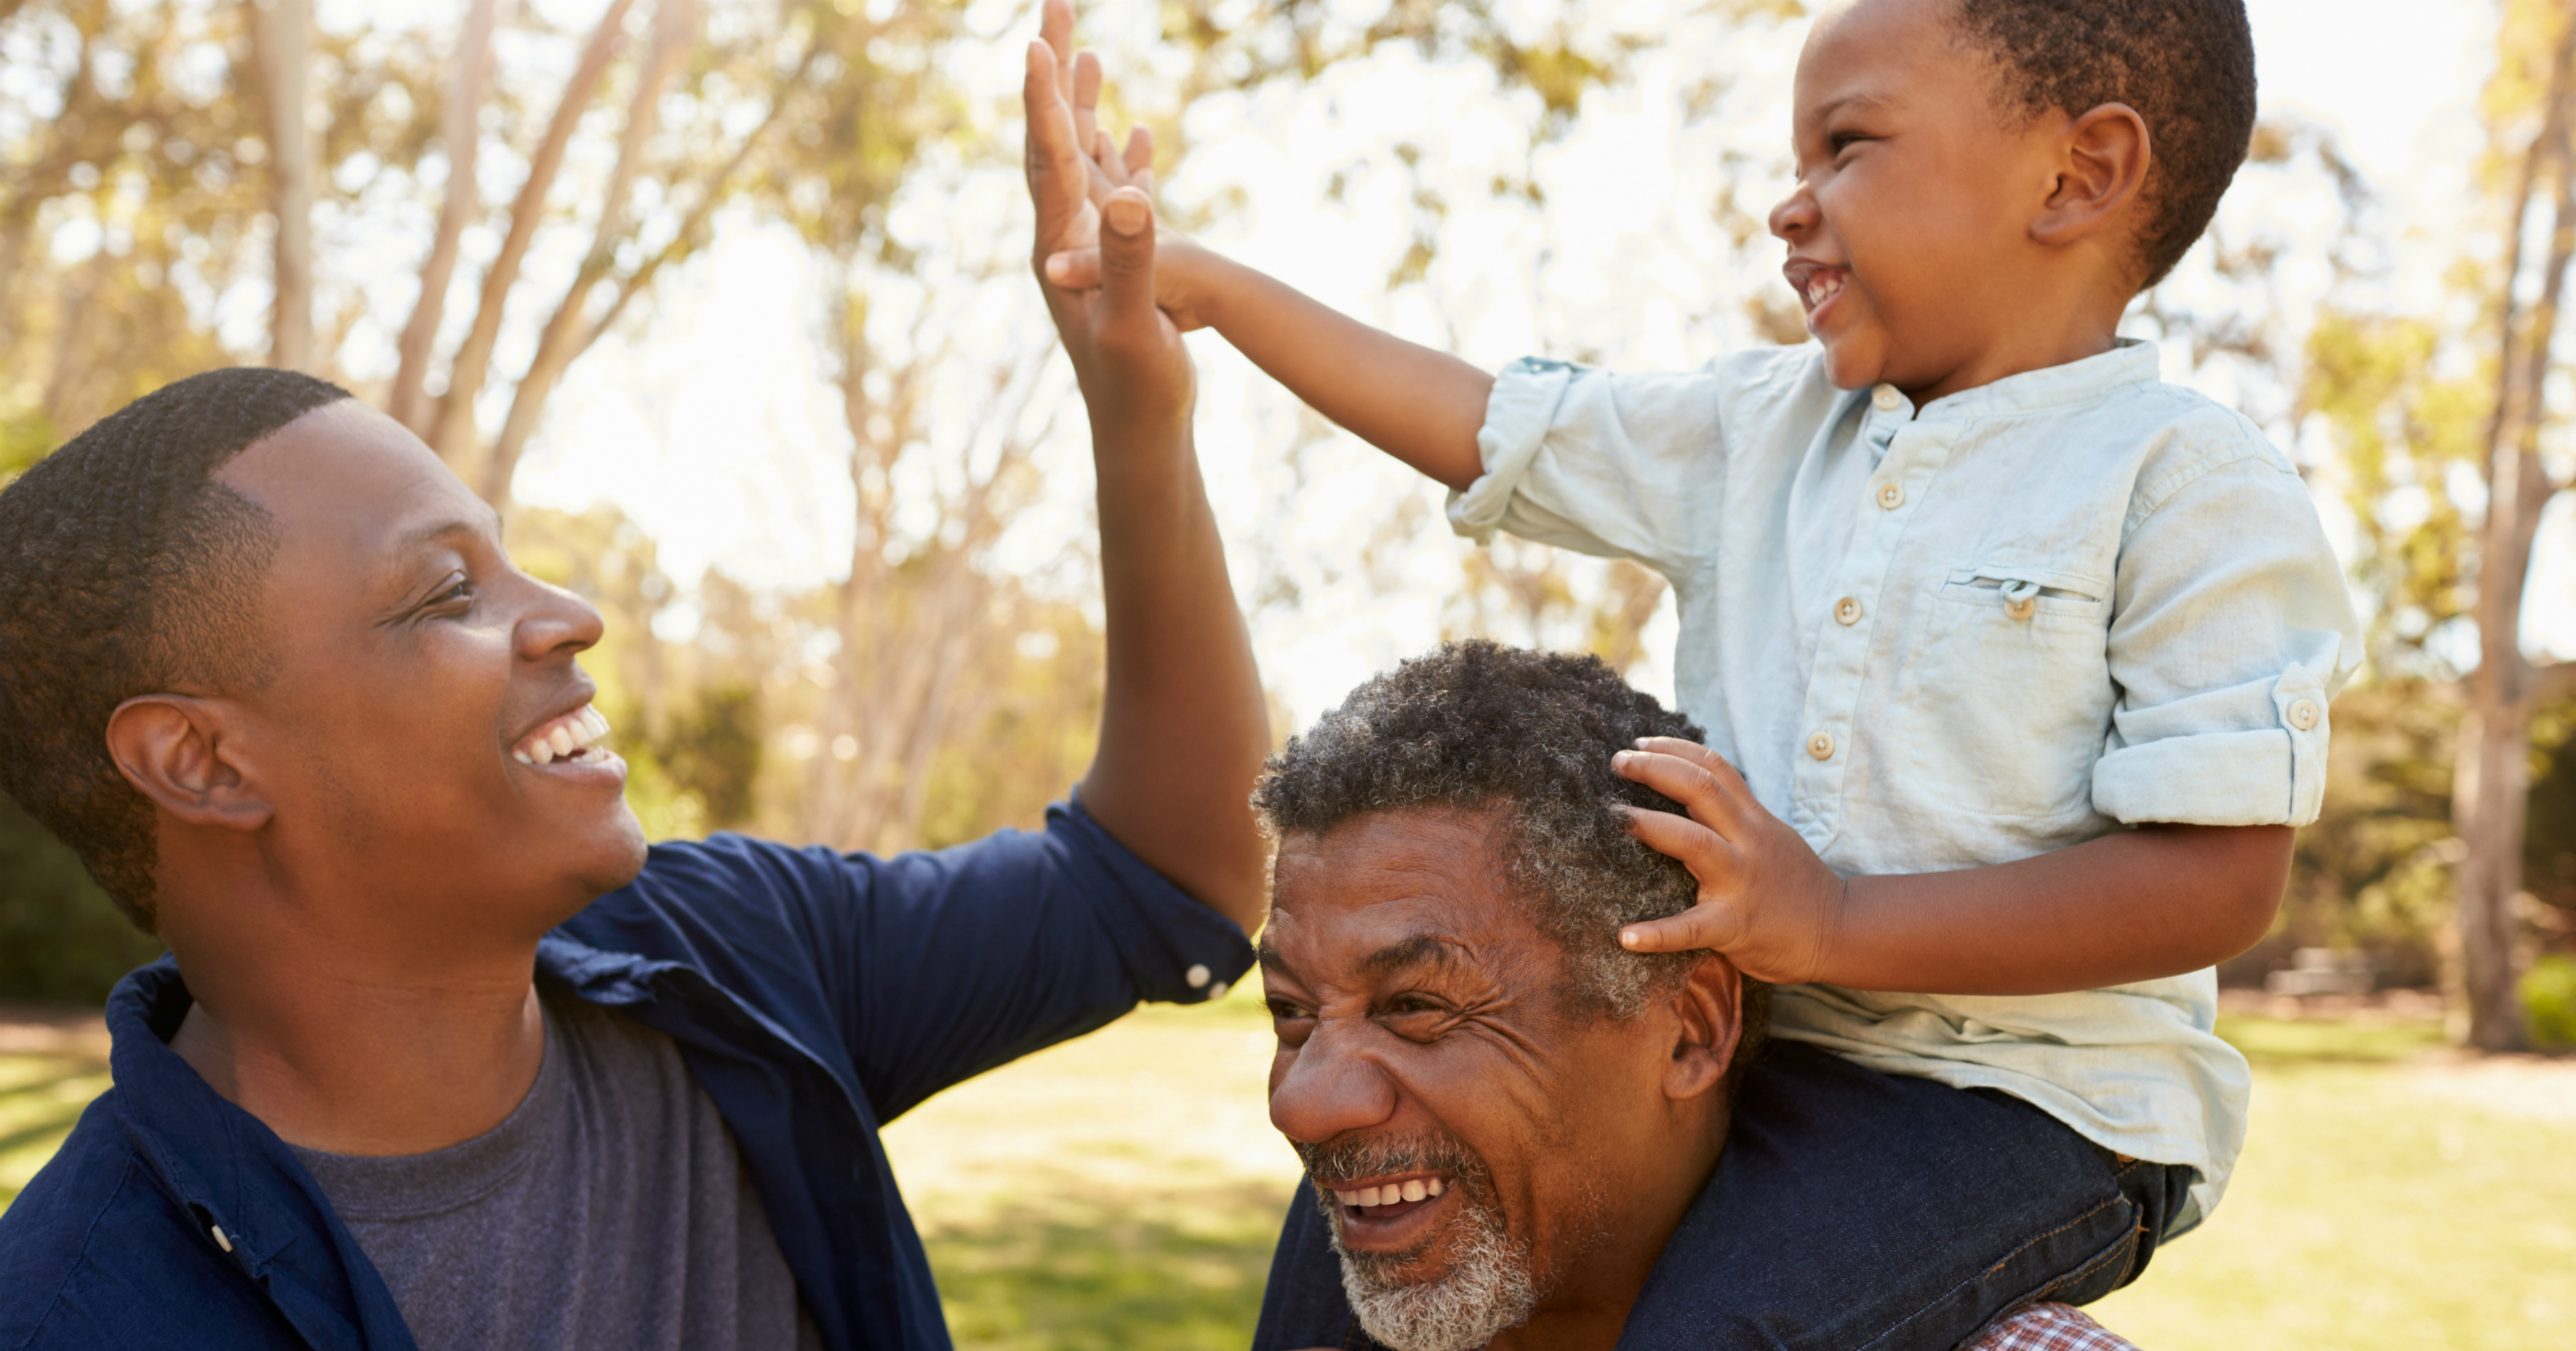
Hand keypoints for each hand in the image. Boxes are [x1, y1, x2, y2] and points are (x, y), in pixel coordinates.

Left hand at [1026, 27, 1191, 431]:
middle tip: (1052, 5)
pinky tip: (1136, 130)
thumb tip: (1129, 199)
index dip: (1042, 97)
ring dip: (1080, 102)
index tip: (1035, 39)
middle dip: (1052, 73)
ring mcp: (1088, 250)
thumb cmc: (1136, 387)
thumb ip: (1130, 261)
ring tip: (1083, 50)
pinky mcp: (1115, 264)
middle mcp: (1064, 239)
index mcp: (1060, 247)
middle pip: (1053, 140)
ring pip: (1080, 159)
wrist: (1140, 433)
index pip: (1048, 157)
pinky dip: (1121, 153)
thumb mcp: (1135, 323)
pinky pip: (1115, 191)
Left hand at [1610, 737, 1848, 984]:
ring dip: (1652, 825)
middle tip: (1618, 761)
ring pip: (1695, 842)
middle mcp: (1748, 842)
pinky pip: (1691, 928)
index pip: (1715, 768)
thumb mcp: (1770, 837)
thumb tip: (1683, 791)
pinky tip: (1625, 937)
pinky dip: (1657, 934)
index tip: (1639, 741)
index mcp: (1754, 820)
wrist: (1840, 931)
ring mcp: (1741, 882)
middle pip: (1702, 789)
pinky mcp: (1735, 925)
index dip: (1675, 748)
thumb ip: (1733, 817)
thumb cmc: (1794, 885)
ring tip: (1616, 817)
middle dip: (1657, 769)